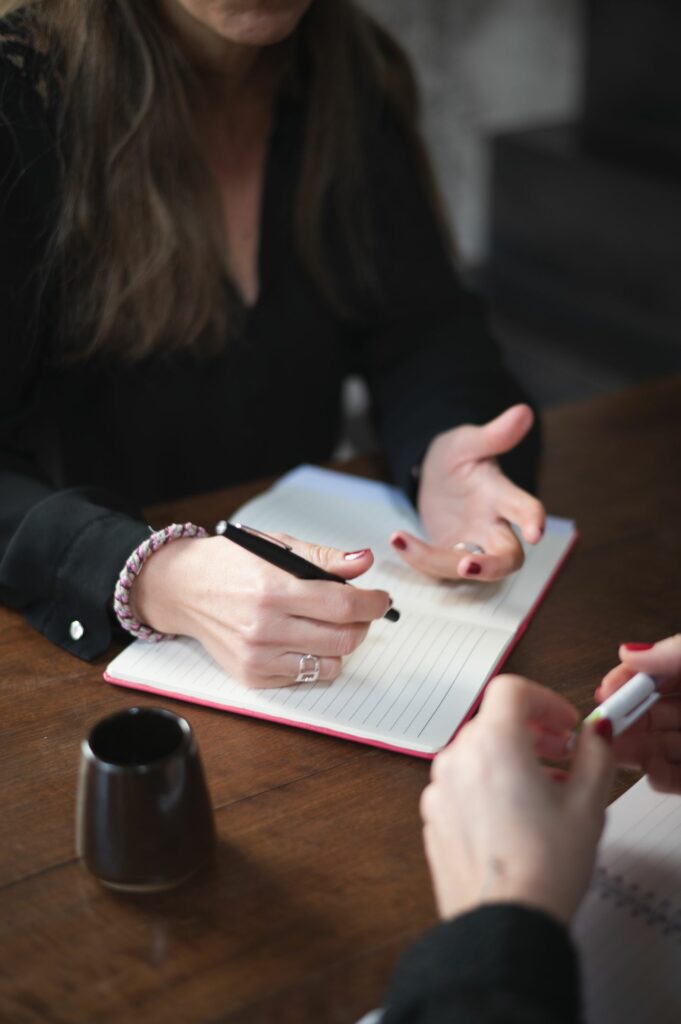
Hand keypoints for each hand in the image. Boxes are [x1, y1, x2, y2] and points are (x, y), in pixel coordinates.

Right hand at [130, 534, 390, 686]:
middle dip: (362, 623)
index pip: (343, 605)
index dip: (373, 603)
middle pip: (343, 638)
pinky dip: (314, 660)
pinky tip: (301, 638)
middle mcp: (265, 627)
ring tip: (329, 625)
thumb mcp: (276, 546)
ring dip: (341, 644)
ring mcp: (258, 656)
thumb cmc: (231, 563)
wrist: (182, 588)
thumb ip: (324, 558)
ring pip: (330, 664)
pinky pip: (306, 676)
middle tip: (358, 610)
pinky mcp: (252, 675)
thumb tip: (364, 562)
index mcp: (274, 590)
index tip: (381, 599)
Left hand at [392, 405, 544, 580]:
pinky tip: (397, 540)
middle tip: (468, 566)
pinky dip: (418, 559)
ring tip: (402, 540)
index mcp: (501, 495)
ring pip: (469, 570)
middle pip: (508, 557)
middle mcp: (493, 525)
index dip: (533, 520)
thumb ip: (493, 434)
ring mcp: (471, 544)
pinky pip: (438, 569)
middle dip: (492, 566)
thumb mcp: (467, 443)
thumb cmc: (458, 458)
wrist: (431, 475)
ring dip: (439, 563)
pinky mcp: (448, 555)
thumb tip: (523, 412)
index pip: (525, 508)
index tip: (536, 532)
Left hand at [420, 675, 613, 924]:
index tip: (565, 724)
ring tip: (542, 793)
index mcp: (493, 743)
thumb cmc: (542, 867)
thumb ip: (595, 755)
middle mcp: (457, 758)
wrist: (503, 924)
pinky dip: (486, 786)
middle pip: (492, 722)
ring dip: (509, 760)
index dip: (543, 700)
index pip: (511, 690)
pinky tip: (514, 818)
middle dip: (530, 732)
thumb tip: (596, 734)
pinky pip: (461, 785)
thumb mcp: (587, 804)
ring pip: (475, 754)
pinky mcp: (433, 817)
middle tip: (561, 755)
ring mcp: (439, 789)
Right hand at [596, 635, 680, 792]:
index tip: (606, 689)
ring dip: (634, 750)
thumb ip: (673, 652)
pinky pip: (679, 779)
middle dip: (623, 720)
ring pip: (660, 746)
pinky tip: (651, 771)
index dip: (627, 681)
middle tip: (600, 726)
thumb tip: (630, 653)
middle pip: (652, 713)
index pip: (653, 674)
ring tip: (614, 751)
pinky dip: (662, 778)